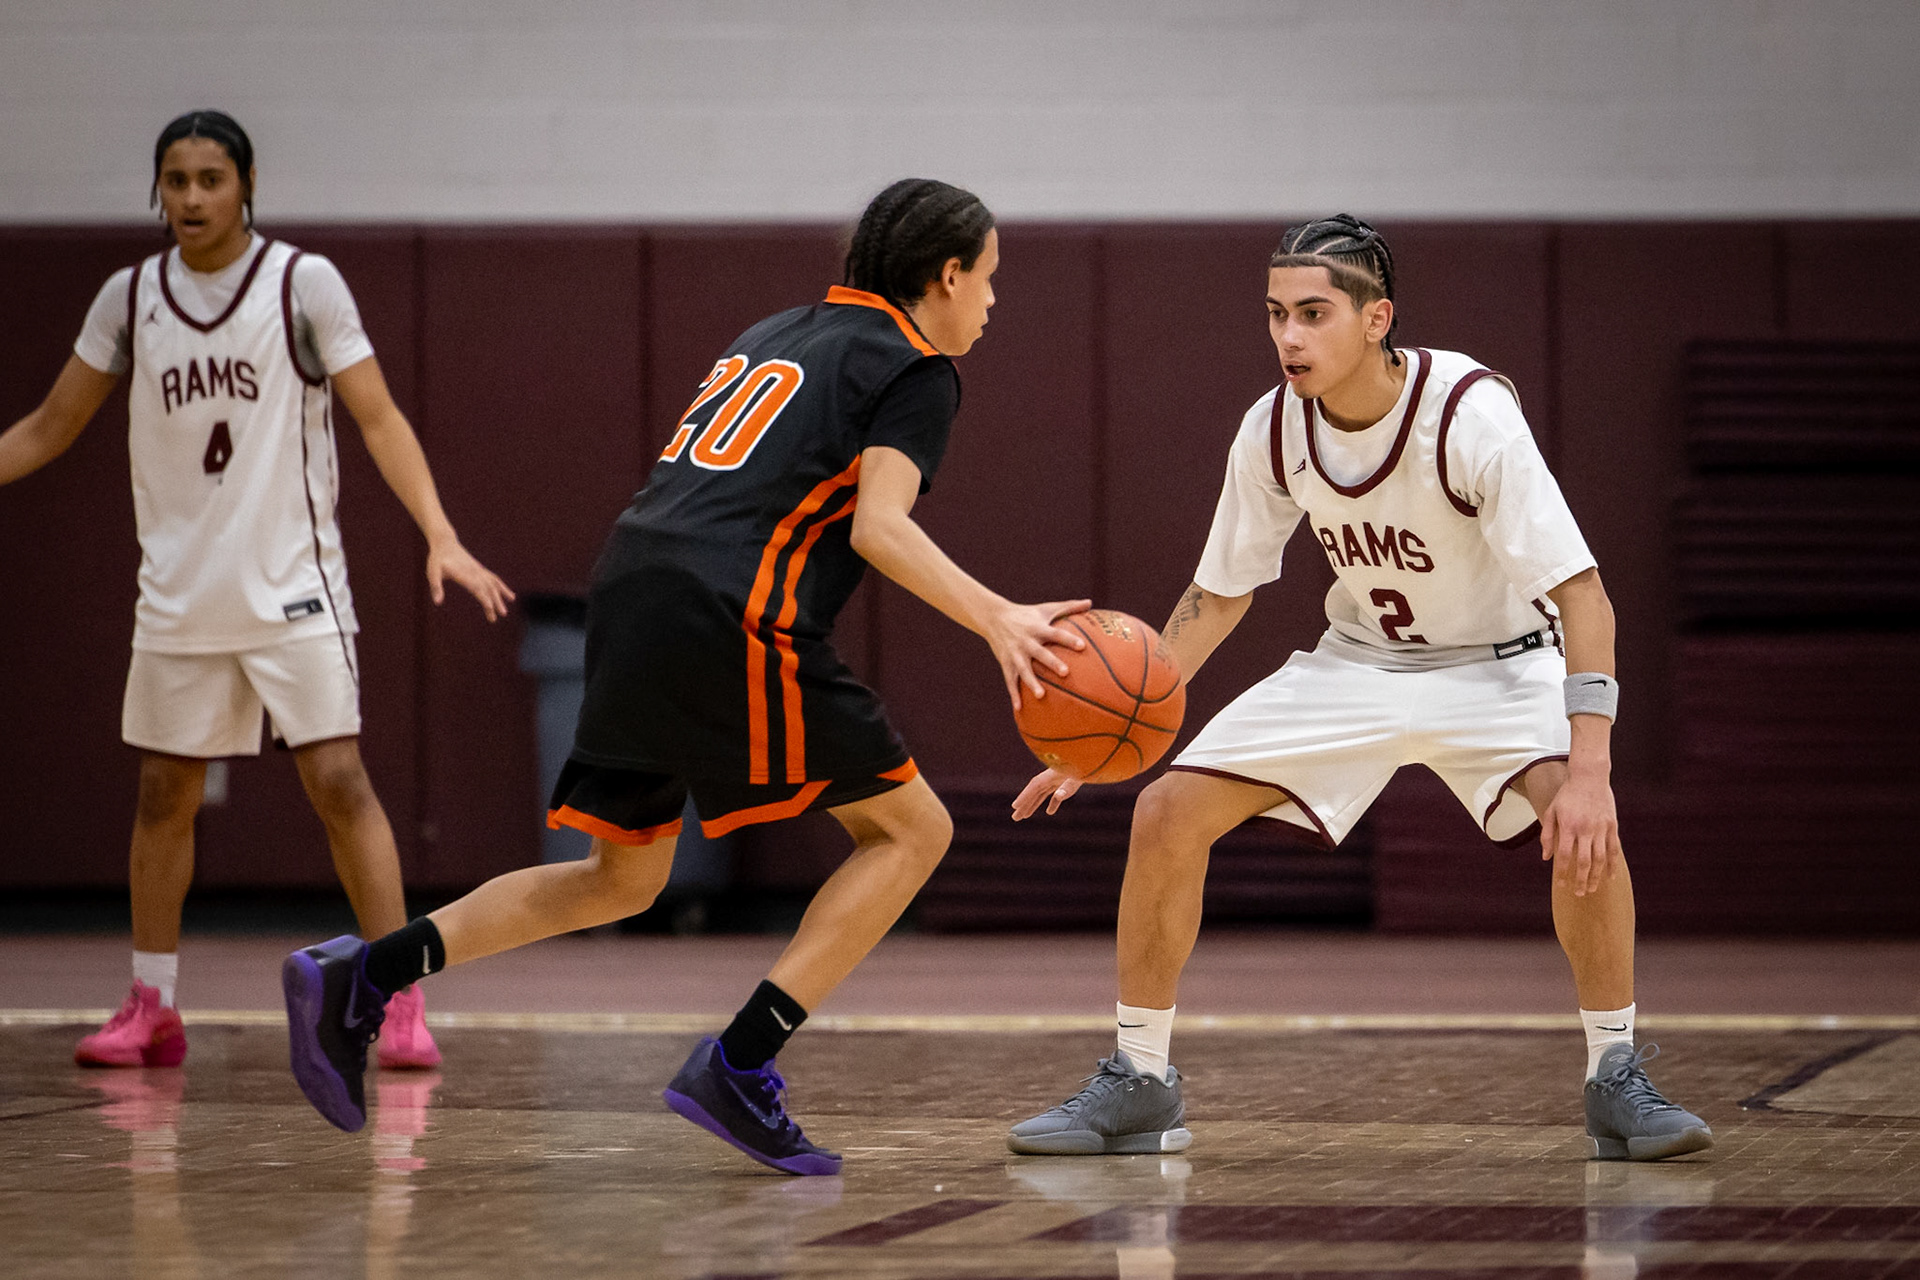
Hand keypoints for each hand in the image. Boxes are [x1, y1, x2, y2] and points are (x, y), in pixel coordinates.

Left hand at [427, 540, 515, 621]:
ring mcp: (480, 571)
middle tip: (502, 615)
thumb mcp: (432, 572)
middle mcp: (475, 572)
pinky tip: (509, 596)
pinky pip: (495, 580)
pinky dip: (502, 588)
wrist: (445, 542)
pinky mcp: (481, 570)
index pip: (477, 587)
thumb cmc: (437, 559)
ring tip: (504, 612)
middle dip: (495, 602)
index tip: (491, 608)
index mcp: (463, 574)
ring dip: (501, 597)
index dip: (484, 597)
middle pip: (488, 588)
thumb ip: (436, 587)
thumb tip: (438, 603)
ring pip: (494, 585)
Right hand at [985, 598, 1091, 711]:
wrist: (994, 617)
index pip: (1056, 634)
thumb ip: (1069, 606)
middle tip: (1066, 672)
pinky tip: (1019, 709)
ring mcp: (1015, 654)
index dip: (1069, 640)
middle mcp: (1026, 641)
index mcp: (1038, 628)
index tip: (1082, 646)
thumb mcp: (1046, 608)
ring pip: (1023, 670)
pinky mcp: (1006, 663)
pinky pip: (1010, 681)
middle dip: (1052, 662)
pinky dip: (1014, 694)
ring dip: (1031, 682)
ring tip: (1041, 695)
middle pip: (1040, 653)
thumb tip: (1091, 602)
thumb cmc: (1027, 614)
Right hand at [1012, 767, 1080, 819]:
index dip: (1025, 795)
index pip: (1035, 785)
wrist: (1091, 757)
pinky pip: (1056, 795)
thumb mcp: (1076, 775)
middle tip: (1015, 818)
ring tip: (1024, 817)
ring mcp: (1058, 780)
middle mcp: (1052, 777)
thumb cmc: (1084, 764)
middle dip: (1024, 805)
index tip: (1014, 806)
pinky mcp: (1067, 783)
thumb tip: (1058, 796)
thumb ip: (1067, 786)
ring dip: (1033, 805)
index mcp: (1052, 773)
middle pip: (1035, 792)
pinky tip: (1049, 812)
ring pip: (1042, 795)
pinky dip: (1053, 803)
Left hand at [1539, 772, 1620, 896]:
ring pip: (1601, 858)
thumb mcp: (1551, 812)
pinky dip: (1613, 864)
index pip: (1564, 856)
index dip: (1562, 873)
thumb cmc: (1567, 795)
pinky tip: (1610, 876)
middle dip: (1581, 880)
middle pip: (1584, 862)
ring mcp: (1601, 828)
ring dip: (1597, 876)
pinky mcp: (1612, 825)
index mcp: (1568, 826)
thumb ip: (1548, 835)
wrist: (1589, 777)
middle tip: (1579, 894)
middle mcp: (1585, 829)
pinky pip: (1614, 849)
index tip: (1560, 885)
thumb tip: (1546, 857)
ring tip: (1593, 889)